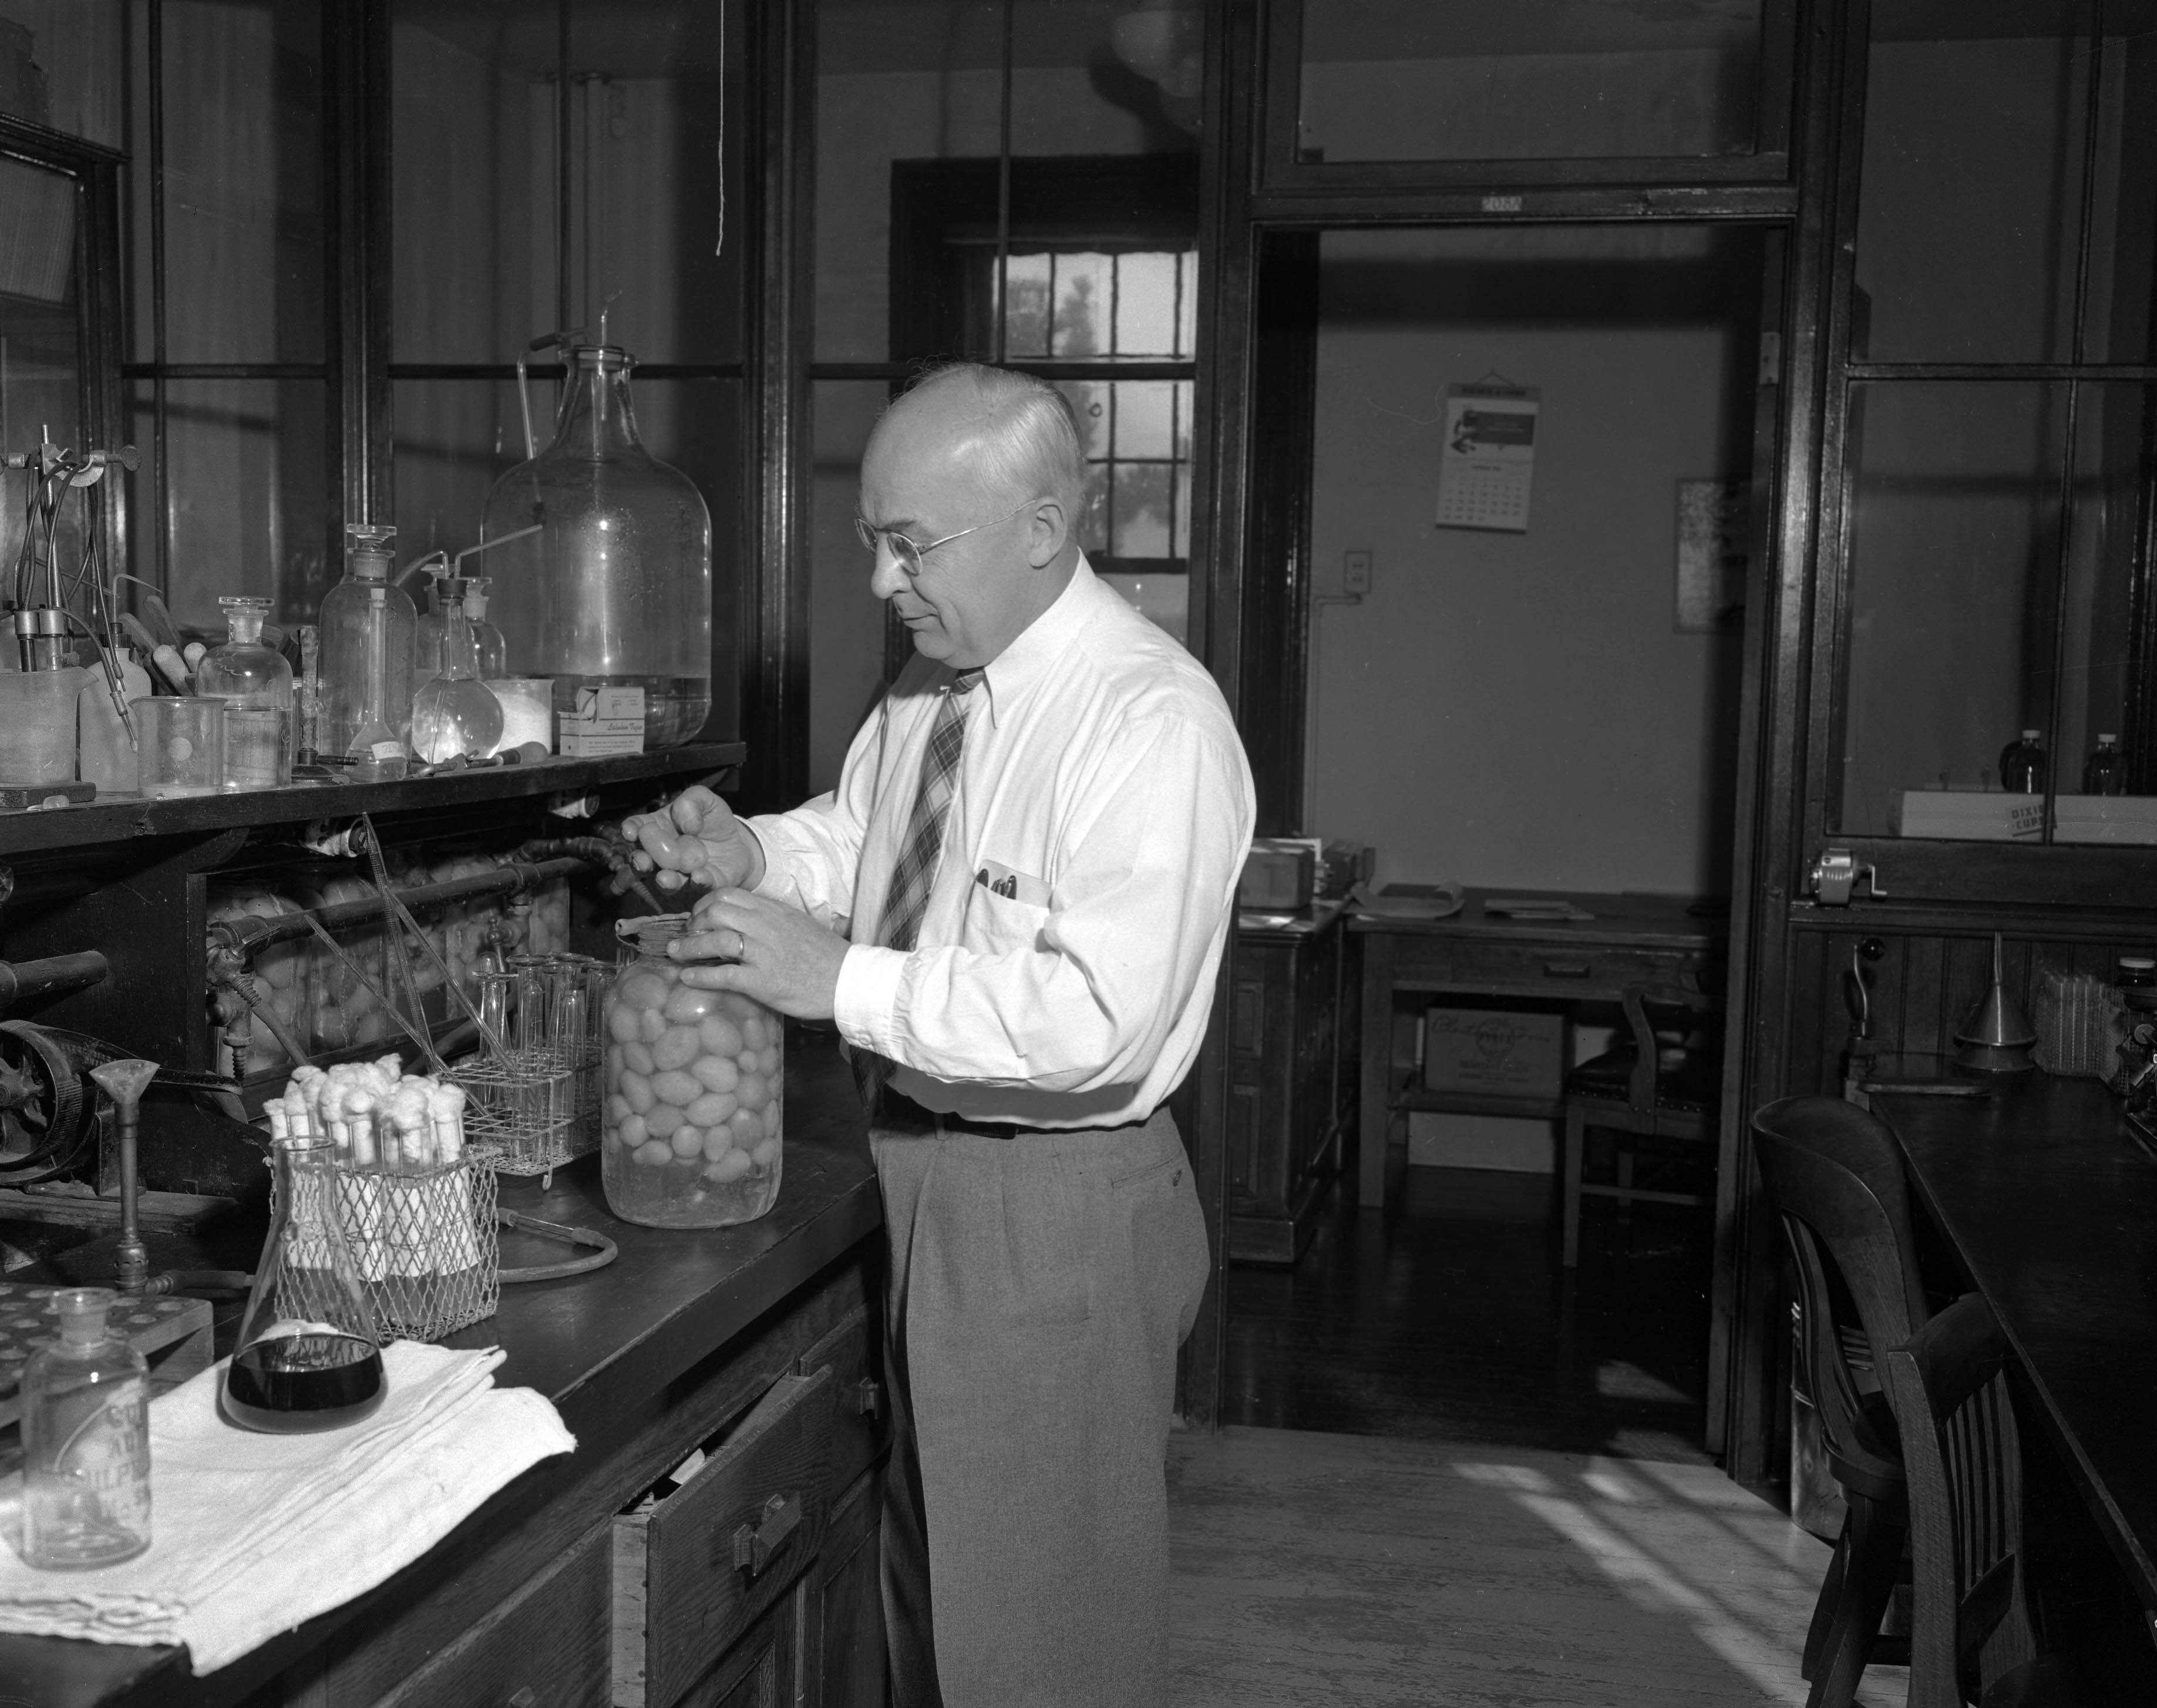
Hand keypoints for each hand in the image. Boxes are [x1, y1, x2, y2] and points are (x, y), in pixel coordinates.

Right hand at [616, 786, 765, 895]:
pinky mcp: (703, 884)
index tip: (630, 832)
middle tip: (643, 860)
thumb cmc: (713, 819)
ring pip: (667, 881)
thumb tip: (687, 824)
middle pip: (646, 860)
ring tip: (664, 878)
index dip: (631, 830)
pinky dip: (698, 882)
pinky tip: (699, 876)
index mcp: (658, 829)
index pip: (638, 828)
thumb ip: (692, 802)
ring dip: (665, 880)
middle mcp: (664, 855)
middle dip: (642, 861)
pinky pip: (699, 886)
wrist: (739, 841)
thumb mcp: (704, 799)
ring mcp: (681, 873)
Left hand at [672, 888, 848, 1020]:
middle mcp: (766, 926)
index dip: (705, 904)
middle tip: (686, 936)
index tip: (698, 917)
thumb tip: (742, 921)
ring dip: (689, 947)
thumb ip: (769, 918)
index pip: (728, 895)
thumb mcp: (796, 924)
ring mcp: (764, 953)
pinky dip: (700, 976)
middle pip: (716, 912)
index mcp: (774, 910)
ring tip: (675, 954)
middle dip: (694, 923)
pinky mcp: (763, 982)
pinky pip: (723, 975)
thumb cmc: (824, 955)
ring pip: (715, 940)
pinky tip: (687, 978)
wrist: (848, 981)